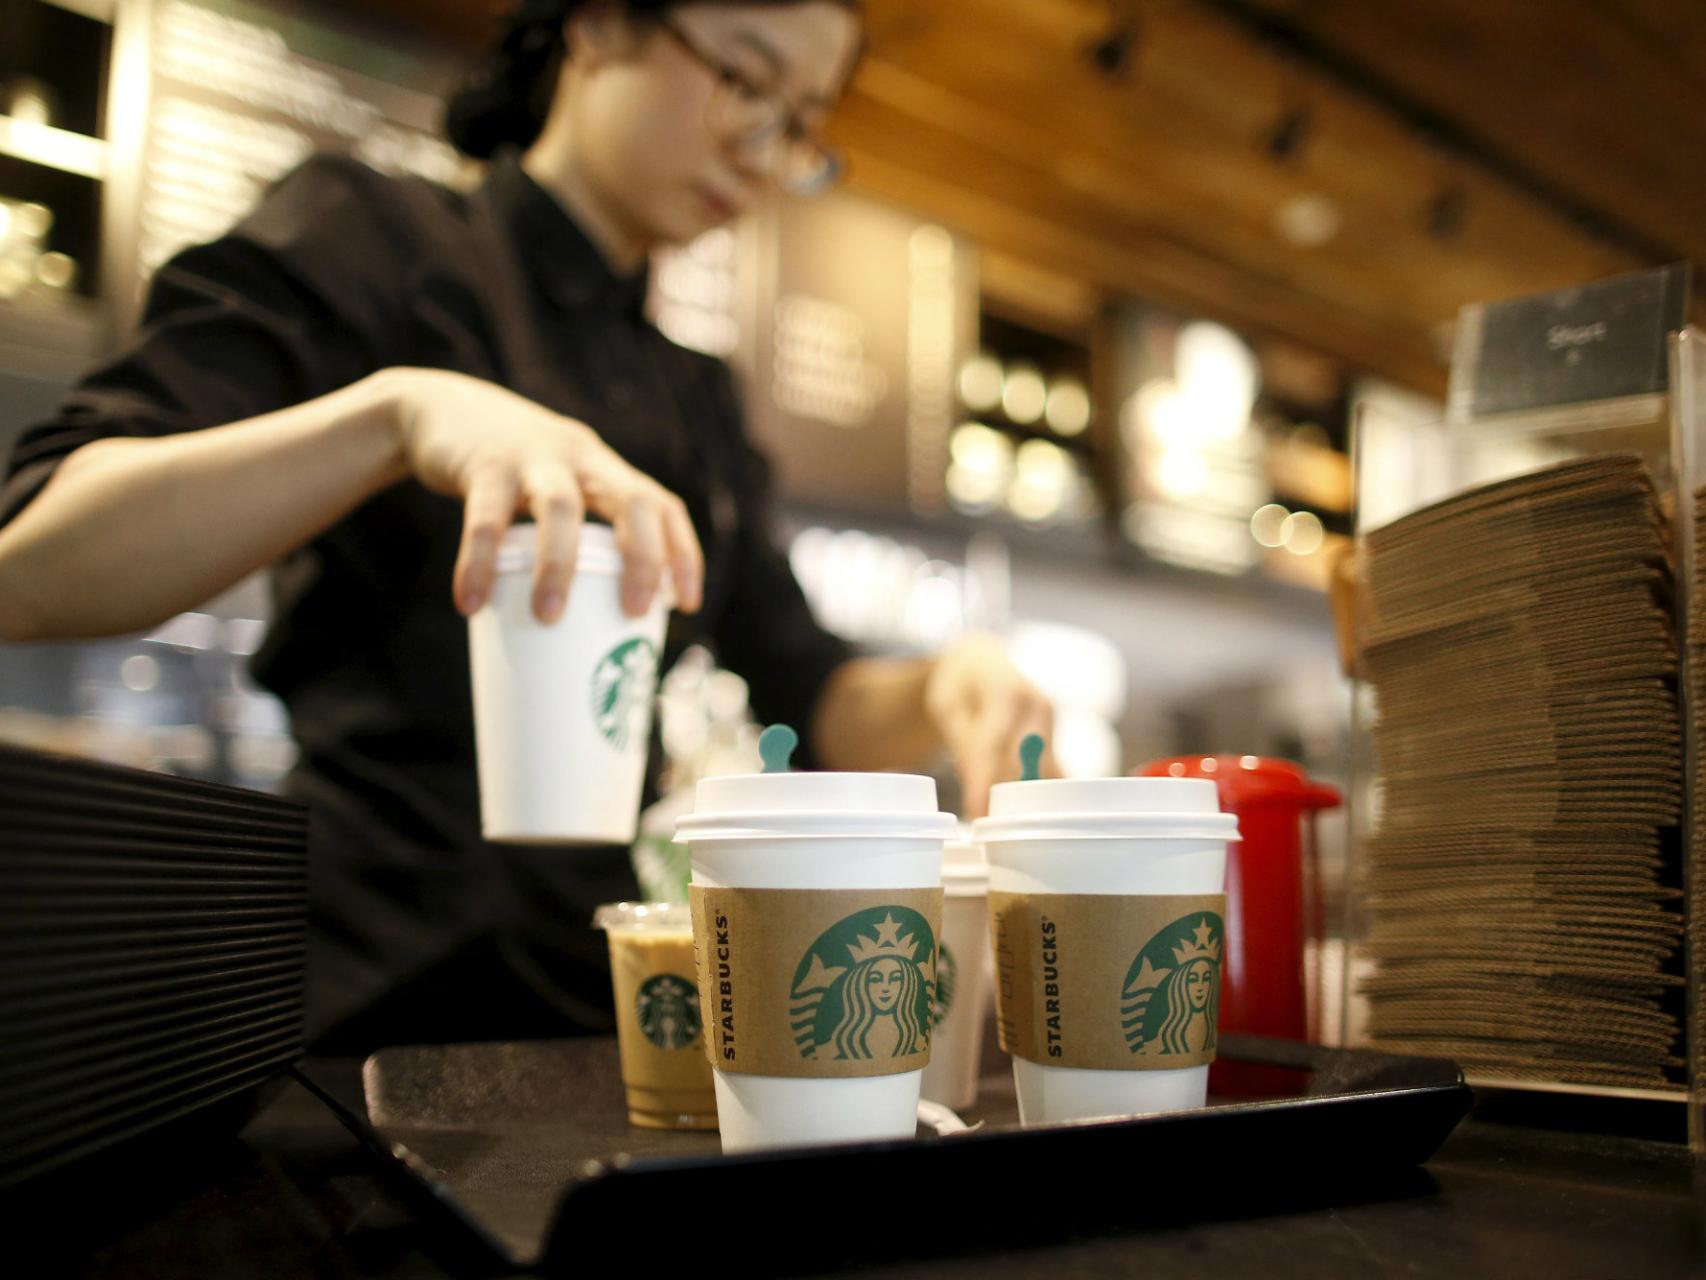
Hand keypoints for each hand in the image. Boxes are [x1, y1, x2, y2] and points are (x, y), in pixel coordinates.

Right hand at [380, 367, 703, 622]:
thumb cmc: (509, 473)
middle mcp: (580, 458)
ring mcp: (533, 457)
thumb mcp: (555, 489)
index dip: (682, 553)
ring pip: (561, 507)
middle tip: (633, 612)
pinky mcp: (484, 464)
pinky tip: (470, 603)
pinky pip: (486, 519)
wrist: (441, 410)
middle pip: (631, 502)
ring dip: (560, 566)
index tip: (689, 604)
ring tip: (547, 617)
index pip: (661, 505)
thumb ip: (574, 536)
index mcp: (604, 471)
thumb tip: (589, 628)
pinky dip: (480, 564)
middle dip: (643, 559)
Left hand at [923, 632, 1054, 818]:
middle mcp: (1038, 706)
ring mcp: (1052, 723)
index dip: (985, 783)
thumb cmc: (960, 683)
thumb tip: (976, 789)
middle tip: (990, 830)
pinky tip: (1028, 817)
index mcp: (1007, 692)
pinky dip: (1040, 796)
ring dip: (1027, 800)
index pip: (994, 746)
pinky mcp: (1055, 739)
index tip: (976, 813)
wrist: (982, 659)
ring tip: (1007, 828)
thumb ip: (963, 744)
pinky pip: (1052, 774)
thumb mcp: (948, 706)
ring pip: (1043, 773)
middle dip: (1009, 798)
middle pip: (1026, 763)